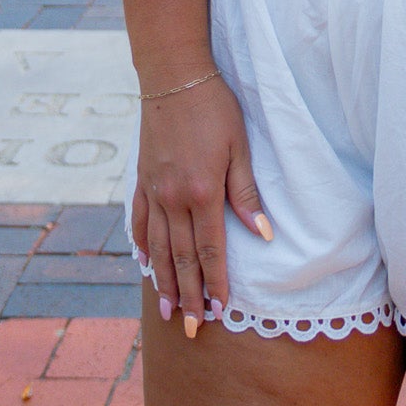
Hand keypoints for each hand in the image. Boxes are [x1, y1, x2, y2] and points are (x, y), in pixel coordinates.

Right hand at [132, 73, 271, 337]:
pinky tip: (146, 265)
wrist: (173, 76)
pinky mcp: (142, 179)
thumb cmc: (215, 107)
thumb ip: (247, 192)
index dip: (215, 283)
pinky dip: (144, 247)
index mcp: (202, 192)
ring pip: (158, 248)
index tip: (218, 310)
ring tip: (167, 310)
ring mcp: (154, 191)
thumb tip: (263, 234)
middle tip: (190, 329)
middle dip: (188, 296)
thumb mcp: (240, 146)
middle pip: (182, 258)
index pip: (211, 250)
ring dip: (163, 282)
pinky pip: (142, 222)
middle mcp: (173, 198)